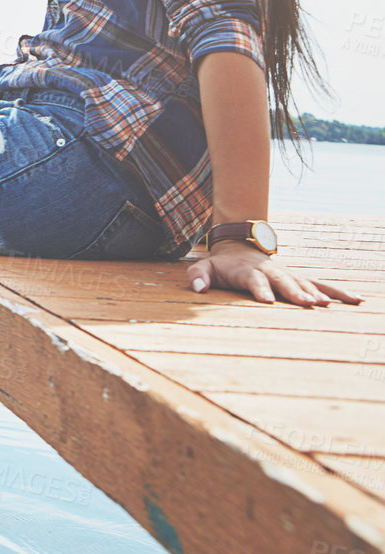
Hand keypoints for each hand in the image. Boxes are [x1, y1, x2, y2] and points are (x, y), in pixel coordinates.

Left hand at [188, 240, 365, 306]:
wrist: (240, 247)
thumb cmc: (222, 264)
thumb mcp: (205, 267)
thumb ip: (198, 275)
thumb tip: (196, 288)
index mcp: (248, 271)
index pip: (254, 280)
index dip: (260, 289)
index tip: (267, 301)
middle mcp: (272, 271)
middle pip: (284, 282)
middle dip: (295, 292)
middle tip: (307, 304)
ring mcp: (288, 274)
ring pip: (305, 282)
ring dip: (317, 293)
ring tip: (329, 306)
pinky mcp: (300, 278)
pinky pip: (321, 284)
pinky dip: (338, 292)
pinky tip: (357, 301)